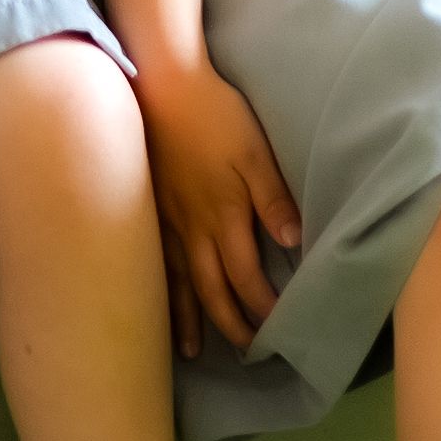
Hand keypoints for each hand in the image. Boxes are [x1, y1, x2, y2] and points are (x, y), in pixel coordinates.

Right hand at [138, 57, 302, 359]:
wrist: (162, 88)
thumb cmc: (215, 115)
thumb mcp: (254, 151)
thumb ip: (273, 198)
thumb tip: (293, 241)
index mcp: (223, 214)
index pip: (245, 276)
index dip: (260, 306)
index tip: (277, 329)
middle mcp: (192, 228)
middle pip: (211, 289)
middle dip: (229, 323)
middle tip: (244, 352)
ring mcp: (164, 222)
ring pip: (177, 284)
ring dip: (187, 319)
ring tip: (191, 352)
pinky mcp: (147, 211)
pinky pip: (152, 265)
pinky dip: (157, 293)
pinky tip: (154, 307)